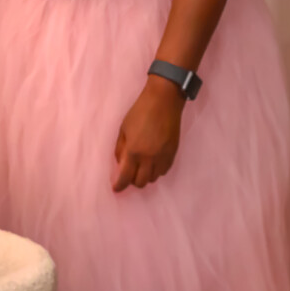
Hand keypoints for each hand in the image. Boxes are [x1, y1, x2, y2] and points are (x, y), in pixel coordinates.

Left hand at [112, 75, 184, 191]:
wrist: (164, 101)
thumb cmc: (140, 112)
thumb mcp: (124, 129)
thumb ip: (120, 149)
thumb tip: (120, 165)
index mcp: (134, 151)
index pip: (126, 177)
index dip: (120, 185)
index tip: (116, 188)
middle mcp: (149, 158)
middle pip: (140, 182)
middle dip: (133, 180)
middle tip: (130, 172)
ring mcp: (163, 157)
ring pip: (153, 178)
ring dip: (146, 175)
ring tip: (142, 164)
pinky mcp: (173, 153)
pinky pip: (164, 171)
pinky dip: (157, 170)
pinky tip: (153, 161)